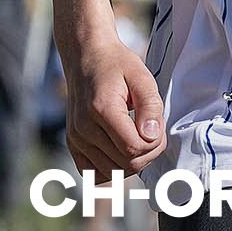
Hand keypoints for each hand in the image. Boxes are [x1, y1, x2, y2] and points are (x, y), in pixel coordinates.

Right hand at [63, 33, 165, 176]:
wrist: (86, 57)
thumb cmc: (116, 64)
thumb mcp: (142, 77)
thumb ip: (150, 106)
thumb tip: (152, 136)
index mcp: (101, 109)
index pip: (133, 148)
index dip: (154, 144)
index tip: (159, 128)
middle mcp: (83, 128)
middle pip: (124, 164)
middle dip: (147, 154)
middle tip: (153, 133)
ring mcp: (75, 138)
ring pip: (111, 172)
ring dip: (132, 162)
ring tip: (139, 139)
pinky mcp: (72, 143)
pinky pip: (92, 173)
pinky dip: (112, 168)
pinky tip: (122, 150)